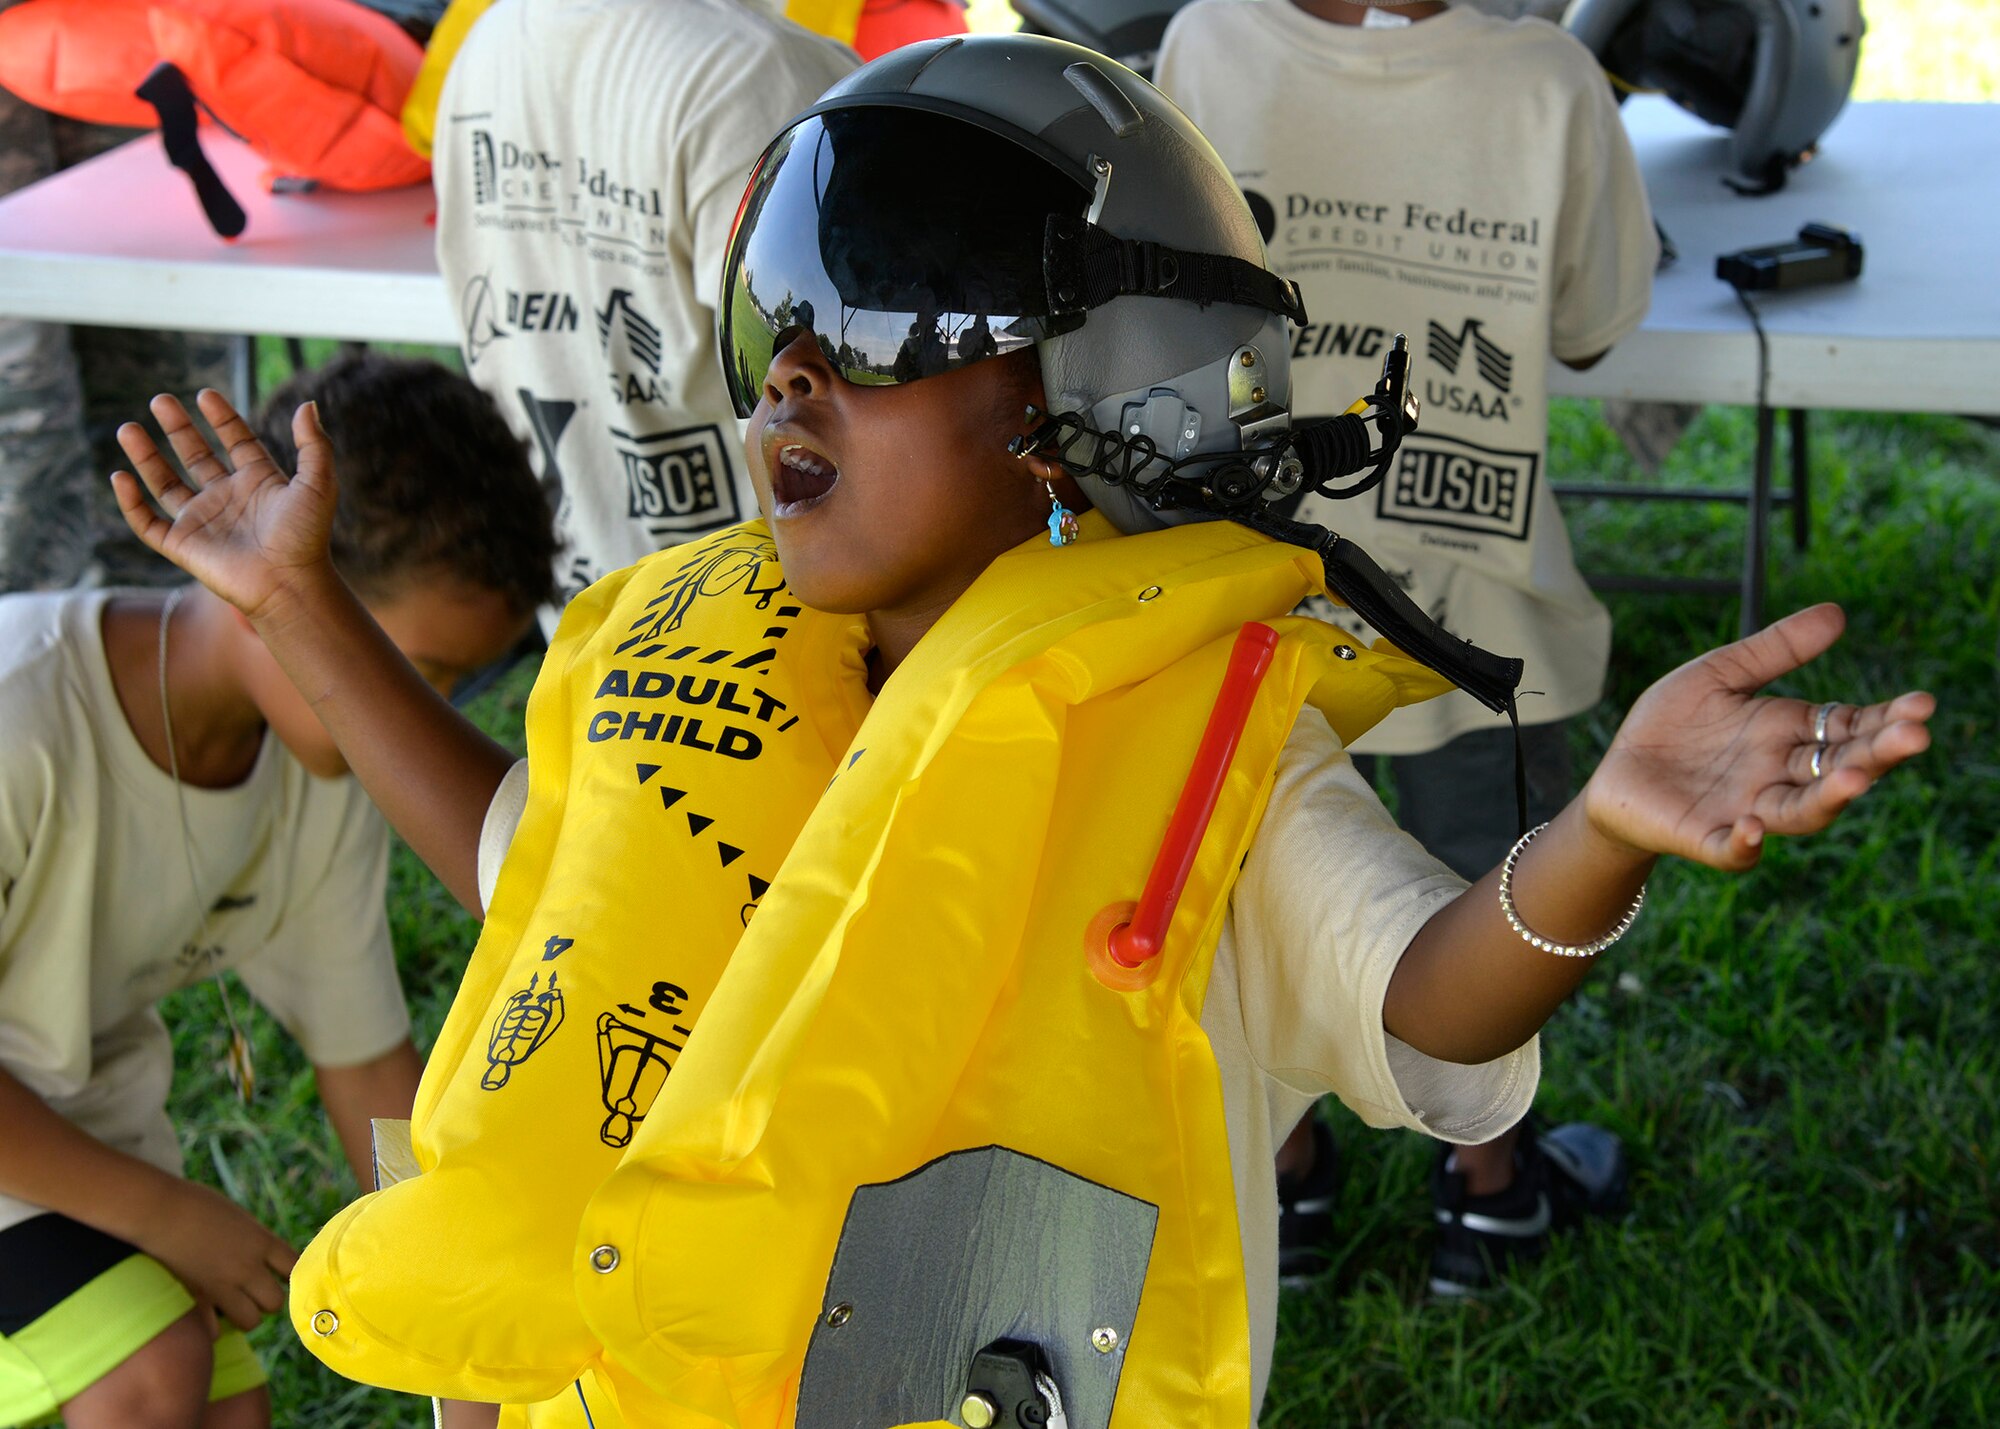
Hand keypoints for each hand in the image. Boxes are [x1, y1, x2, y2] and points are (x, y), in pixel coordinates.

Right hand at [110, 389, 338, 624]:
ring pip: (165, 483)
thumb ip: (314, 443)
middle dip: (178, 428)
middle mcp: (229, 499)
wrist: (289, 582)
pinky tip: (120, 476)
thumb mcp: (318, 483)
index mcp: (259, 482)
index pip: (236, 442)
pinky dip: (130, 502)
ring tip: (127, 428)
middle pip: (196, 456)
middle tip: (160, 400)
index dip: (222, 418)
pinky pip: (148, 522)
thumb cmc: (307, 536)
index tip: (205, 395)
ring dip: (146, 457)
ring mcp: (204, 521)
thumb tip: (306, 404)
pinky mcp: (183, 545)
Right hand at [136, 1179, 297, 1332]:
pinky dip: (214, 1328)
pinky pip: (215, 1330)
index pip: (294, 1268)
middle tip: (253, 1292)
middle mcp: (247, 1267)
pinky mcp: (196, 1298)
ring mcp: (222, 1286)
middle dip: (267, 1300)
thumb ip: (255, 1241)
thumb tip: (266, 1258)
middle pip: (276, 1302)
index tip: (278, 1273)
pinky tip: (209, 1317)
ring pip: (251, 1321)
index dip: (288, 1274)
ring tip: (234, 1305)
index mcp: (261, 1242)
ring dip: (246, 1315)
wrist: (159, 1211)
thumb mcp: (239, 1218)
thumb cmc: (197, 1204)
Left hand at [1583, 603, 1933, 869]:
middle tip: (1914, 736)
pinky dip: (1747, 842)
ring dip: (1830, 797)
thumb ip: (1774, 650)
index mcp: (1787, 735)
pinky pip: (1735, 850)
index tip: (1921, 704)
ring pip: (1802, 811)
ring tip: (1855, 777)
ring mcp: (1747, 811)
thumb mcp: (1719, 675)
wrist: (1616, 773)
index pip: (1848, 729)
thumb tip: (1838, 613)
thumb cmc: (1673, 726)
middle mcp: (1778, 776)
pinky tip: (1755, 825)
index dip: (1885, 719)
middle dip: (1876, 754)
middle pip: (1838, 769)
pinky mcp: (1705, 838)